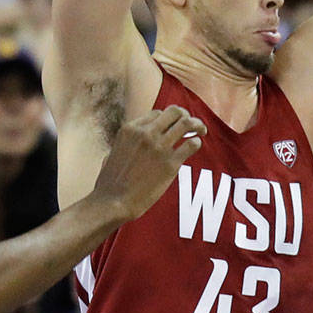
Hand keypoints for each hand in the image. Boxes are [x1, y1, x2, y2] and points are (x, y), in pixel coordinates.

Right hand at [90, 105, 206, 222]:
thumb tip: (128, 144)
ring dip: (197, 126)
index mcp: (130, 128)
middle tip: (192, 126)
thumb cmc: (110, 182)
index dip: (169, 119)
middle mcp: (146, 133)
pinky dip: (196, 143)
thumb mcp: (113, 152)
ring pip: (187, 123)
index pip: (158, 113)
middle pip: (175, 112)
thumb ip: (125, 144)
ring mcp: (159, 147)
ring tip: (201, 131)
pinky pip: (192, 144)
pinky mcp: (170, 163)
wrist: (113, 200)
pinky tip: (195, 147)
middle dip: (186, 116)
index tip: (174, 127)